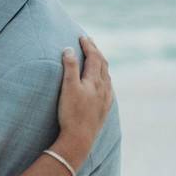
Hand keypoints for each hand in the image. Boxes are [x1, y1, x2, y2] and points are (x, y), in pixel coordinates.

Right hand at [56, 36, 112, 167]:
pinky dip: (104, 78)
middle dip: (96, 51)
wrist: (80, 139)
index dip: (88, 46)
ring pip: (107, 76)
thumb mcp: (68, 87)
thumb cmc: (71, 113)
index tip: (82, 37)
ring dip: (101, 64)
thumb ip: (69, 67)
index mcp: (95, 81)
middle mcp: (104, 88)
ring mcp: (106, 99)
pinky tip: (103, 83)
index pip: (94, 57)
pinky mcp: (104, 109)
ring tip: (96, 58)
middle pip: (103, 64)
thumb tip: (69, 50)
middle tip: (89, 42)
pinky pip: (108, 88)